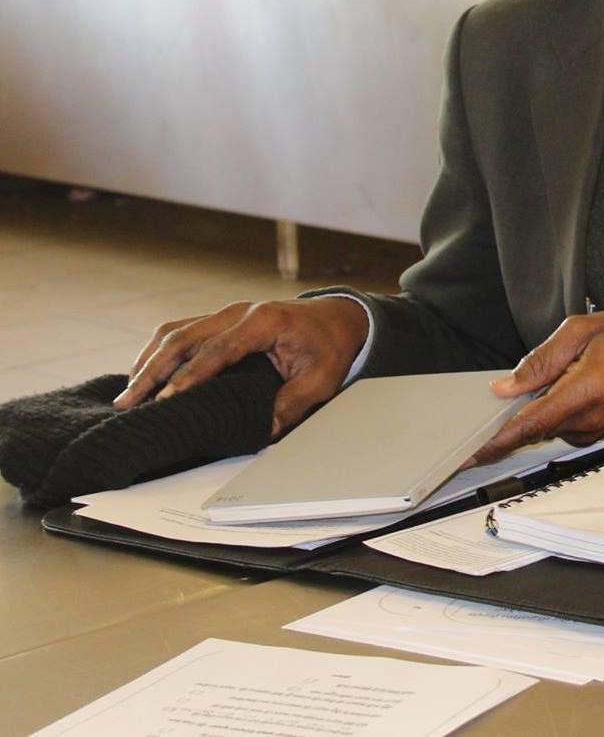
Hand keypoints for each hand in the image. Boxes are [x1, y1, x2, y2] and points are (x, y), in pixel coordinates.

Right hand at [112, 296, 370, 437]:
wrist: (339, 318)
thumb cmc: (330, 346)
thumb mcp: (322, 378)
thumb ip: (292, 403)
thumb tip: (264, 430)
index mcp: (264, 321)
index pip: (217, 349)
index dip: (190, 375)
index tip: (165, 399)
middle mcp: (239, 312)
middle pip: (185, 338)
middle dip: (154, 370)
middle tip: (129, 402)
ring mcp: (227, 313)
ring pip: (176, 332)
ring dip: (149, 360)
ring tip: (126, 393)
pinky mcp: (221, 320)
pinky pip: (182, 330)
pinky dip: (159, 351)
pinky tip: (144, 374)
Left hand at [471, 311, 603, 463]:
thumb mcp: (586, 330)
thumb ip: (543, 358)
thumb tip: (506, 385)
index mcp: (581, 393)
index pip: (527, 425)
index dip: (494, 442)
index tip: (467, 456)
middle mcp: (585, 420)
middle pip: (533, 426)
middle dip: (512, 414)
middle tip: (498, 397)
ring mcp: (593, 429)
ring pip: (547, 423)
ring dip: (539, 405)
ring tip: (557, 372)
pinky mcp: (598, 430)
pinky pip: (563, 422)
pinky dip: (554, 407)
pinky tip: (567, 381)